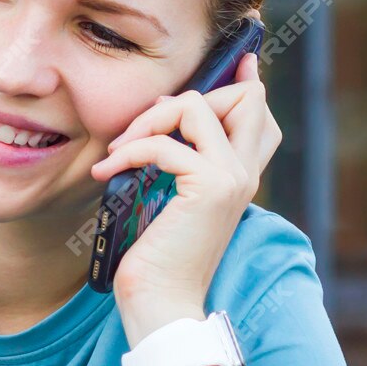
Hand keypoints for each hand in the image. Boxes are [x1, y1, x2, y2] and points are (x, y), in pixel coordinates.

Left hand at [88, 52, 280, 342]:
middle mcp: (246, 173)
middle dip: (184, 98)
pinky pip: (164, 143)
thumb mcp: (172, 202)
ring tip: (118, 151)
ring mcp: (232, 178)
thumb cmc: (159, 260)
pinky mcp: (209, 187)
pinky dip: (129, 151)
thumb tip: (164, 117)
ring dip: (149, 120)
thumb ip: (179, 164)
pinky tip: (106, 173)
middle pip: (243, 96)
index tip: (234, 61)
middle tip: (140, 129)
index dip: (245, 82)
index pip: (260, 112)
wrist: (162, 305)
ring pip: (199, 105)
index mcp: (242, 176)